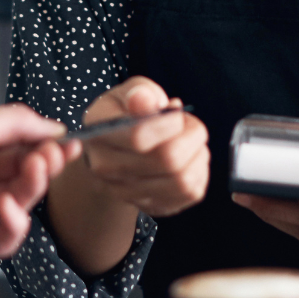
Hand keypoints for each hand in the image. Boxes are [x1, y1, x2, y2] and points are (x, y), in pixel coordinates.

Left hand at [0, 105, 80, 260]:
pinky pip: (1, 242)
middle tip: (55, 156)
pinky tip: (9, 207)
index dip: (46, 147)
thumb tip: (52, 125)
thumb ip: (16, 122)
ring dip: (32, 190)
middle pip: (23, 179)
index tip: (68, 142)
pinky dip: (14, 226)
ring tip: (34, 171)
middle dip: (44, 167)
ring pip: (18, 208)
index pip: (20, 150)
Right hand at [76, 77, 208, 217]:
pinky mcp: (152, 206)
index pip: (138, 137)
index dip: (169, 123)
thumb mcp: (129, 93)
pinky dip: (199, 171)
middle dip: (192, 136)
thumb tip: (143, 100)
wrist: (114, 152)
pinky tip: (190, 158)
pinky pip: (191, 193)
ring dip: (198, 155)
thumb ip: (139, 91)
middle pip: (167, 161)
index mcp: (98, 134)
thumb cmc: (125, 114)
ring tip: (192, 141)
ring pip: (183, 181)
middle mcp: (106, 168)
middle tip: (190, 124)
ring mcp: (127, 193)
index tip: (176, 111)